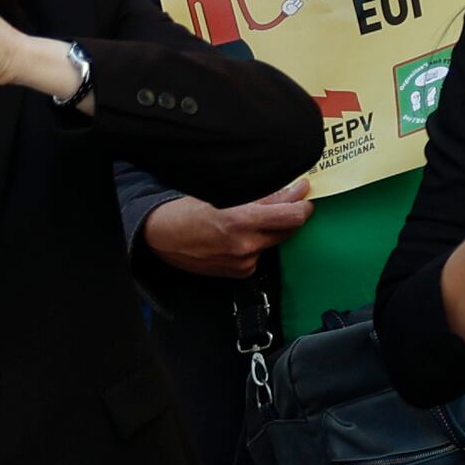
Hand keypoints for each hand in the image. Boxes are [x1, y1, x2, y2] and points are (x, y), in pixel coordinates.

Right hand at [144, 187, 311, 278]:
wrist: (159, 236)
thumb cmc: (184, 211)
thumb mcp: (223, 195)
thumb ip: (265, 197)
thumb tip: (294, 191)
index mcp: (241, 222)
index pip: (292, 217)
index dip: (304, 205)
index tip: (305, 196)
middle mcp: (246, 246)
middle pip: (288, 231)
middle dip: (290, 216)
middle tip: (285, 203)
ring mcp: (243, 263)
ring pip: (274, 242)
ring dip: (272, 230)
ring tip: (251, 220)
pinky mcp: (240, 272)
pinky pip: (260, 255)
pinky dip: (257, 244)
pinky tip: (241, 236)